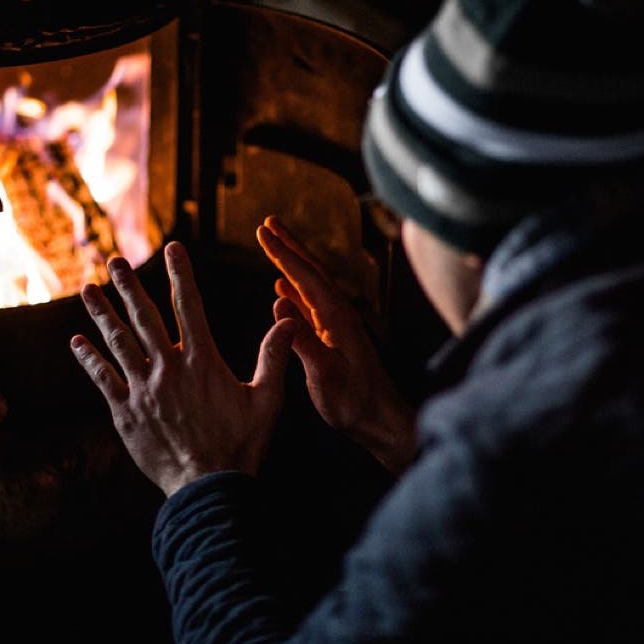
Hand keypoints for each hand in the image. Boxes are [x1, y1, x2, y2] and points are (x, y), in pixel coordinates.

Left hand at [71, 241, 298, 496]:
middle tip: (114, 261)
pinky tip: (77, 342)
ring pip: (118, 343)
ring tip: (87, 290)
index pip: (188, 306)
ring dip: (101, 315)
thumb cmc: (241, 444)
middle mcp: (168, 368)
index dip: (180, 274)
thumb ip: (274, 356)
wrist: (208, 487)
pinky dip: (89, 359)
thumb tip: (289, 321)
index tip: (173, 248)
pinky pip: (103, 379)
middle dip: (129, 286)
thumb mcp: (267, 399)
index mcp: (202, 361)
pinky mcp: (126, 412)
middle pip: (143, 317)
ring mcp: (143, 389)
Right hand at [256, 216, 415, 473]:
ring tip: (273, 246)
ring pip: (309, 285)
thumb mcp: (325, 375)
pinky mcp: (333, 339)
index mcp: (336, 317)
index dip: (282, 253)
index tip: (262, 231)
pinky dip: (294, 292)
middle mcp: (339, 314)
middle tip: (267, 222)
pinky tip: (282, 291)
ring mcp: (336, 326)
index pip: (305, 277)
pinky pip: (309, 306)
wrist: (380, 421)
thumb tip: (278, 304)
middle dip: (289, 246)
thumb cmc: (355, 403)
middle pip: (311, 271)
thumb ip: (303, 341)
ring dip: (290, 264)